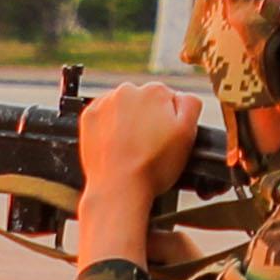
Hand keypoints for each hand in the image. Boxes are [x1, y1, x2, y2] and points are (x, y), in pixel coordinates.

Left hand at [77, 80, 207, 194]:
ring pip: (123, 108)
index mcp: (155, 91)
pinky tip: (117, 145)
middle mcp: (127, 91)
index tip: (165, 137)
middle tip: (149, 145)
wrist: (119, 188)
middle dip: (148, 118)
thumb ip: (190, 104)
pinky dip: (110, 127)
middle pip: (144, 101)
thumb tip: (182, 95)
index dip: (170, 120)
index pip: (168, 99)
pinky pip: (104, 117)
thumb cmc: (153, 167)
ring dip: (128, 122)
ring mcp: (105, 103)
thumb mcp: (187, 134)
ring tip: (132, 148)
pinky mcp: (89, 117)